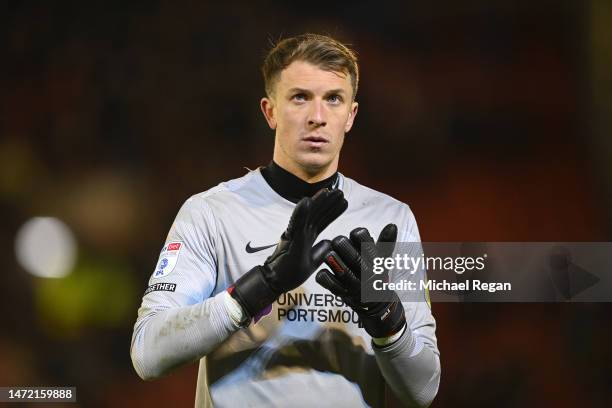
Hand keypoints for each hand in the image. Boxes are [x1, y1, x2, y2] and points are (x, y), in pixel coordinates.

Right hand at [229, 188, 347, 319]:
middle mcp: (301, 232)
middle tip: (340, 192)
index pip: (322, 221)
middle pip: (317, 214)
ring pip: (307, 214)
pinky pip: (295, 222)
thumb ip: (320, 250)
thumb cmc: (290, 273)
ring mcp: (294, 234)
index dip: (333, 212)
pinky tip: (307, 200)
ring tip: (329, 191)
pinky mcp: (288, 238)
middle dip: (329, 203)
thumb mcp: (312, 262)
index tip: (344, 202)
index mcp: (307, 237)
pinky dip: (301, 211)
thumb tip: (330, 241)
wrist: (275, 282)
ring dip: (318, 202)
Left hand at [316, 224, 405, 337]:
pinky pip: (327, 281)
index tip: (355, 234)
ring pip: (338, 267)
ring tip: (329, 253)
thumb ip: (386, 241)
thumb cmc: (377, 274)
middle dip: (342, 245)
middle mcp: (366, 274)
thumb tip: (392, 224)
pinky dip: (323, 275)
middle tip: (338, 241)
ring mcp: (353, 284)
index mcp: (377, 262)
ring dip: (332, 258)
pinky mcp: (340, 292)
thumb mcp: (383, 258)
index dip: (359, 236)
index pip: (367, 242)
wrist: (376, 304)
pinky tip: (324, 271)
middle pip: (350, 253)